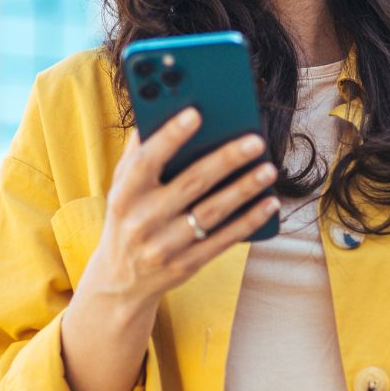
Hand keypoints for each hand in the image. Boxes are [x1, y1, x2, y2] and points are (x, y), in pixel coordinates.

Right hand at [77, 107, 282, 309]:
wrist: (120, 279)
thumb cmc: (127, 218)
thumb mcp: (120, 188)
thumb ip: (137, 154)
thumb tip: (157, 112)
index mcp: (124, 195)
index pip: (147, 161)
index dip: (170, 137)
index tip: (196, 113)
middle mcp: (143, 221)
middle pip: (190, 184)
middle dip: (225, 160)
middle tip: (255, 141)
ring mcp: (165, 246)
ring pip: (211, 213)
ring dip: (244, 189)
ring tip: (269, 169)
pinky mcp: (186, 265)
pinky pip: (223, 240)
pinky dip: (248, 220)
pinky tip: (269, 203)